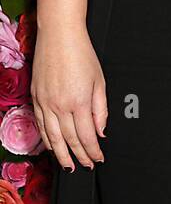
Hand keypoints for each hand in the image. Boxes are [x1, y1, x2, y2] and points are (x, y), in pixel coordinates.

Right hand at [31, 25, 107, 170]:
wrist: (59, 35)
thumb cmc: (82, 54)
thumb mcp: (99, 81)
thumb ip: (101, 109)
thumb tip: (101, 131)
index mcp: (79, 102)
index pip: (87, 136)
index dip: (93, 151)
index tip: (98, 159)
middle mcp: (60, 106)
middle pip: (69, 140)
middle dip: (78, 157)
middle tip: (85, 167)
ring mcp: (45, 102)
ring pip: (51, 137)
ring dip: (60, 154)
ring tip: (67, 165)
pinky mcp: (35, 98)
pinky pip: (39, 125)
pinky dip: (46, 139)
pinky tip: (52, 146)